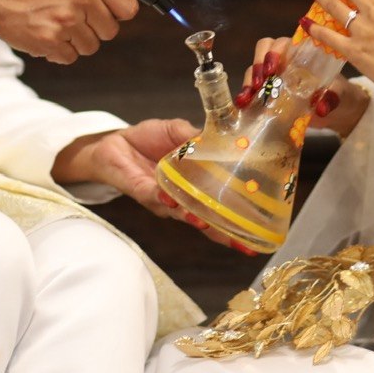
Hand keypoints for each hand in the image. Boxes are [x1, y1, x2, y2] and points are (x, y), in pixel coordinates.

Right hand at [0, 0, 139, 63]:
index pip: (128, 7)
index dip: (117, 7)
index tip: (105, 5)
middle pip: (111, 30)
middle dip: (96, 23)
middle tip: (76, 10)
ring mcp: (65, 21)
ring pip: (91, 45)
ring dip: (78, 37)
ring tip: (59, 18)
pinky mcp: (50, 41)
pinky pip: (71, 56)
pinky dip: (61, 49)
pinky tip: (49, 30)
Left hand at [52, 119, 234, 246]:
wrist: (115, 141)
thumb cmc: (149, 139)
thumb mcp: (177, 130)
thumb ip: (196, 136)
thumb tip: (222, 136)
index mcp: (195, 185)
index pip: (220, 206)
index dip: (238, 219)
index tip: (258, 232)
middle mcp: (181, 199)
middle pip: (206, 220)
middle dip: (223, 233)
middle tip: (242, 242)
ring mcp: (162, 199)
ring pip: (181, 212)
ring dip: (194, 217)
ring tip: (208, 223)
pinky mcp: (141, 191)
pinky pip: (154, 197)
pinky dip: (164, 198)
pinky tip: (173, 199)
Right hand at [233, 37, 369, 137]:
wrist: (342, 113)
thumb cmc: (341, 95)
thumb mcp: (340, 95)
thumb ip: (332, 97)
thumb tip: (320, 107)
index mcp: (303, 54)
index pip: (283, 43)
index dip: (273, 53)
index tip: (272, 70)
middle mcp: (286, 61)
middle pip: (264, 50)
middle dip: (257, 64)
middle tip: (257, 83)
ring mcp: (276, 76)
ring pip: (255, 69)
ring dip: (247, 81)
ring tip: (246, 98)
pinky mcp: (270, 93)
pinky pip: (253, 89)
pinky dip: (246, 95)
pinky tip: (243, 106)